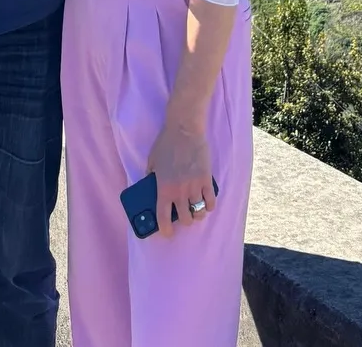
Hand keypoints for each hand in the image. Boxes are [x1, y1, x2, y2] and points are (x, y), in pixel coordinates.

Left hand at [146, 118, 214, 239]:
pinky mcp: (206, 180)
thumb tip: (150, 187)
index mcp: (163, 189)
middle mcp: (179, 192)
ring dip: (197, 214)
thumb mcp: (152, 161)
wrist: (184, 128)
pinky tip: (206, 202)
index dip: (165, 230)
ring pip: (199, 213)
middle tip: (183, 214)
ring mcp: (194, 186)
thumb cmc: (166, 142)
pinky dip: (209, 206)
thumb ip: (151, 177)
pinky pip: (210, 202)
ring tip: (195, 209)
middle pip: (185, 219)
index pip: (163, 219)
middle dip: (185, 220)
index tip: (168, 232)